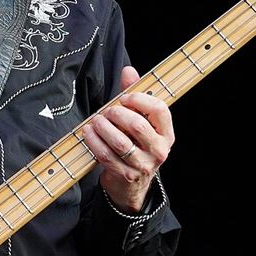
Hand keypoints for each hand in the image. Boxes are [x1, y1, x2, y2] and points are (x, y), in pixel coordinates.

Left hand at [81, 65, 174, 212]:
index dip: (139, 99)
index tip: (124, 97)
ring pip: (120, 142)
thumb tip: (128, 70)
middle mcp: (159, 150)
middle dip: (117, 114)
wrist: (132, 185)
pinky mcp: (126, 175)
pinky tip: (88, 133)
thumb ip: (134, 96)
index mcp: (166, 134)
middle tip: (106, 111)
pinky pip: (106, 155)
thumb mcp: (139, 121)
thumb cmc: (135, 145)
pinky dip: (94, 142)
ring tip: (95, 121)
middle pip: (137, 126)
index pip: (159, 110)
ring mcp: (143, 165)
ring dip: (103, 127)